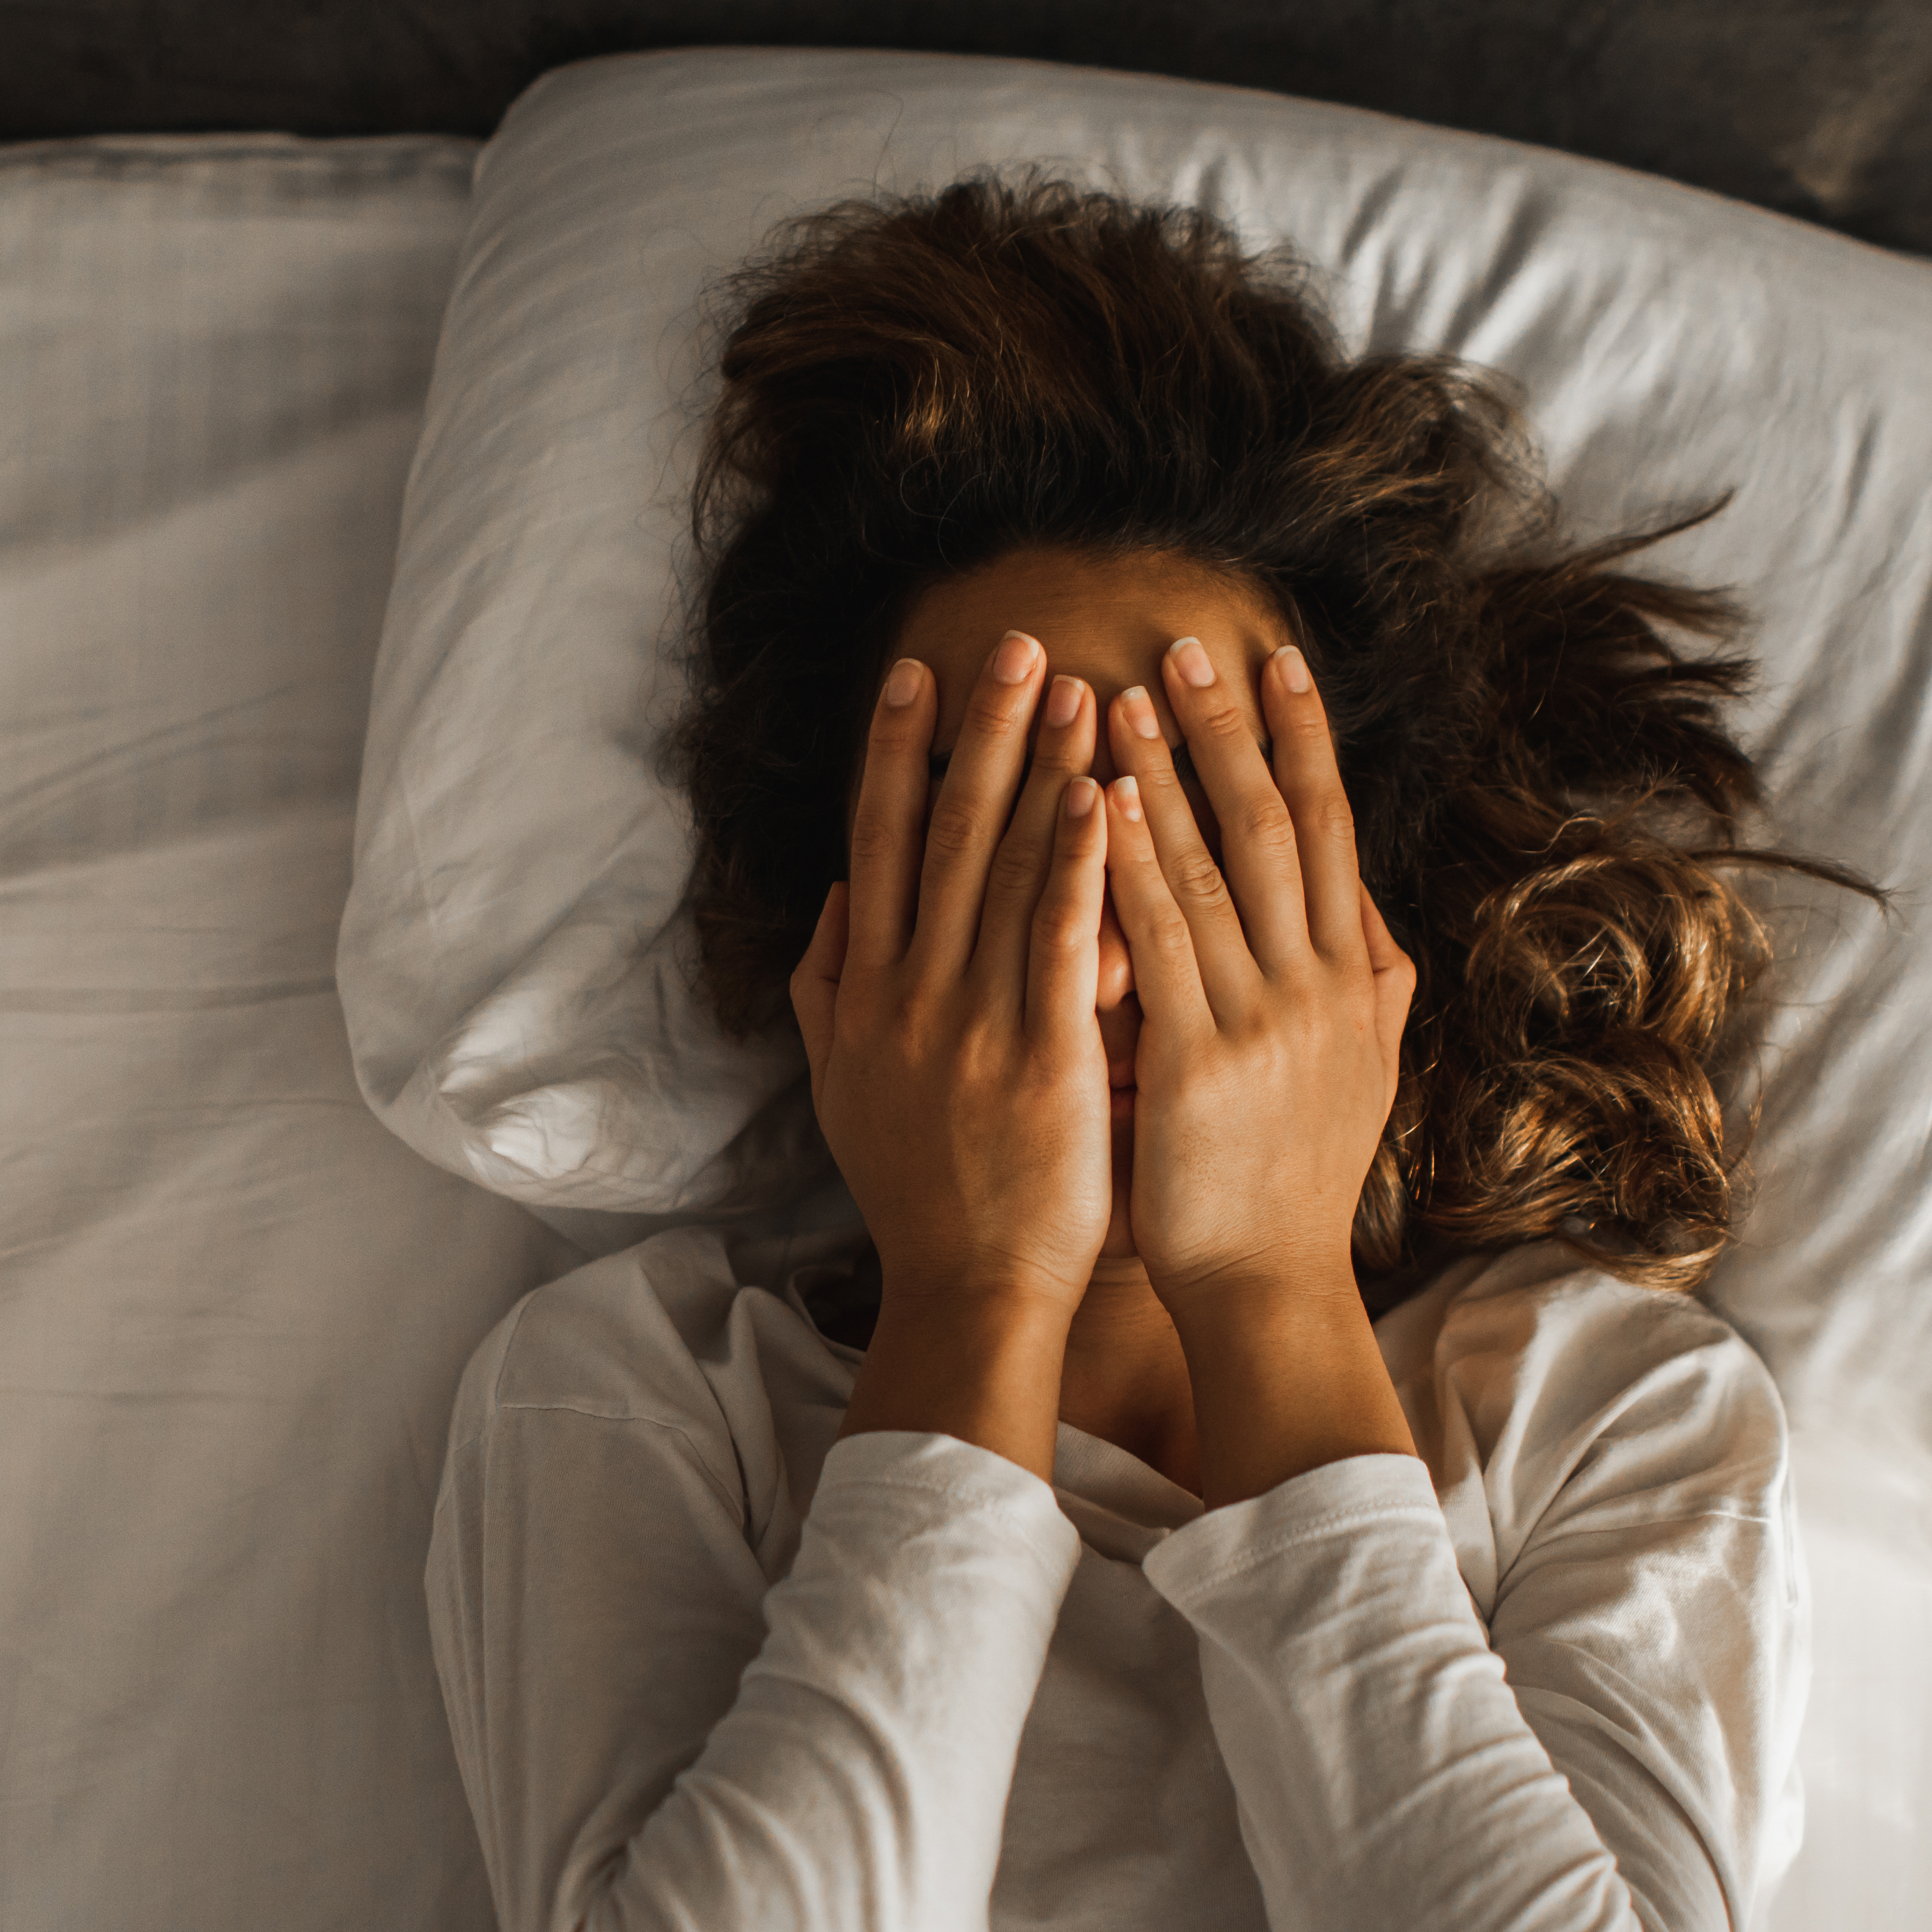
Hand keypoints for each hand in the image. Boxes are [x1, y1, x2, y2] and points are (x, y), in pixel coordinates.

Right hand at [791, 630, 1115, 1320]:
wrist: (967, 1289)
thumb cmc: (918, 1193)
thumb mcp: (844, 1088)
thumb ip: (830, 992)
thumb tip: (836, 904)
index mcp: (869, 992)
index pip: (879, 844)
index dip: (894, 752)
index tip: (916, 674)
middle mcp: (912, 992)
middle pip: (941, 833)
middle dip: (980, 731)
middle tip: (1015, 642)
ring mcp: (975, 1022)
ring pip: (1005, 871)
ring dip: (1042, 769)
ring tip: (1078, 686)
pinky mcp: (1043, 1058)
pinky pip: (1061, 942)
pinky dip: (1078, 865)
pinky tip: (1102, 797)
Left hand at [1100, 636, 1417, 1314]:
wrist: (1271, 1287)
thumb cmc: (1295, 1184)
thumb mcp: (1361, 1075)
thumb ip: (1370, 989)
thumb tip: (1375, 919)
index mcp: (1351, 979)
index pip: (1331, 831)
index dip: (1306, 742)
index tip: (1280, 662)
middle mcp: (1319, 985)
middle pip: (1278, 825)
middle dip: (1232, 730)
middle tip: (1190, 643)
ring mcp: (1264, 1021)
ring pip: (1216, 869)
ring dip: (1168, 775)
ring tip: (1122, 694)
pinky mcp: (1201, 1063)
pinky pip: (1163, 944)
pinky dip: (1134, 866)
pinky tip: (1103, 803)